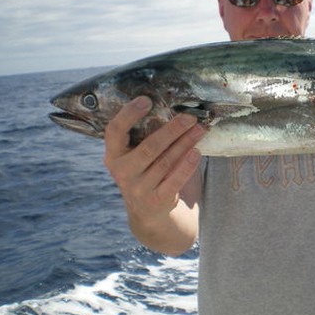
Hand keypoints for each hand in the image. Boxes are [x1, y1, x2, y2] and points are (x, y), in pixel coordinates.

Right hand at [103, 96, 206, 238]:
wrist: (150, 215)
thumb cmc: (148, 174)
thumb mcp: (138, 157)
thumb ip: (147, 136)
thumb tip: (173, 108)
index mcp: (114, 155)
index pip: (114, 131)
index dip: (129, 114)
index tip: (146, 99)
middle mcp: (122, 172)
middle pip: (149, 147)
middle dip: (172, 130)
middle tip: (190, 117)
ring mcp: (138, 189)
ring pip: (165, 162)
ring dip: (185, 144)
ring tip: (200, 130)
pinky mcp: (156, 201)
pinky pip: (174, 180)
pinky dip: (187, 166)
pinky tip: (197, 152)